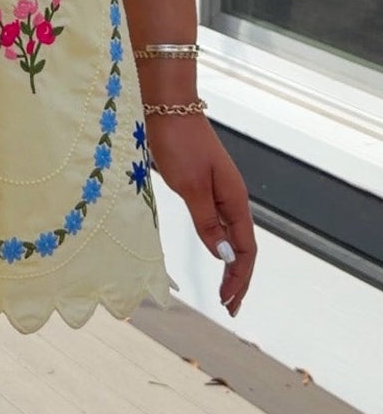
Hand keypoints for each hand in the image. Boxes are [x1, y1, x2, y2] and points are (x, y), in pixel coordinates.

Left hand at [145, 114, 256, 316]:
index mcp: (235, 200)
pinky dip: (219, 243)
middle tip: (229, 306)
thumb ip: (207, 221)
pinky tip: (215, 251)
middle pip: (243, 246)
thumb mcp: (190, 187)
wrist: (168, 106)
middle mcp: (232, 198)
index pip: (245, 250)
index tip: (227, 303)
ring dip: (230, 264)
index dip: (239, 278)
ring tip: (225, 289)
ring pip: (232, 236)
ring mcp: (220, 191)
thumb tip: (224, 256)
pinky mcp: (205, 185)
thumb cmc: (178, 144)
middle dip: (239, 278)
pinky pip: (219, 222)